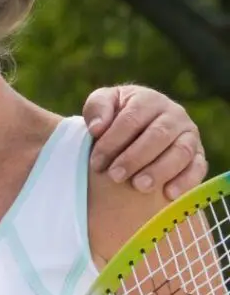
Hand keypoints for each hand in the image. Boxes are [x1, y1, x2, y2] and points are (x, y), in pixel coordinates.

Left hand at [83, 85, 206, 200]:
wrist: (137, 132)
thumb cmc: (115, 117)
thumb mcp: (103, 104)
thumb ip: (97, 108)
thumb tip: (97, 127)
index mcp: (149, 100)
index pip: (131, 119)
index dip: (112, 142)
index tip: (96, 163)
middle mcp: (174, 115)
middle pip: (158, 135)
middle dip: (134, 158)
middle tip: (115, 176)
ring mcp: (189, 135)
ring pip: (181, 151)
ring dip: (160, 170)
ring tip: (139, 186)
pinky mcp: (198, 155)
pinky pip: (198, 167)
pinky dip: (186, 180)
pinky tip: (168, 194)